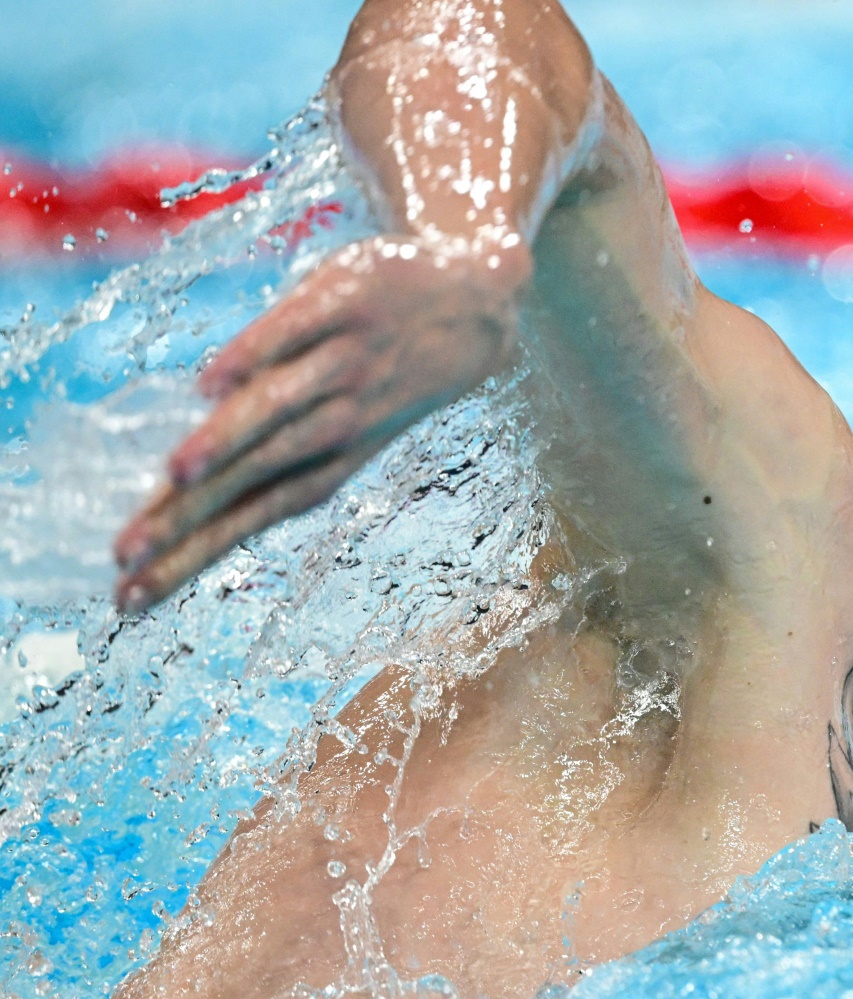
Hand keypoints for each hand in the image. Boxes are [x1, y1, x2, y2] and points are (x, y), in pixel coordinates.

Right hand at [113, 235, 530, 611]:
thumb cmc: (382, 369)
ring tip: (175, 474)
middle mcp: (340, 421)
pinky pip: (298, 331)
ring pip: (281, 410)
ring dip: (228, 441)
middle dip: (190, 518)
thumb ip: (268, 447)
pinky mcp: (348, 302)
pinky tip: (212, 383)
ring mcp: (346, 363)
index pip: (253, 514)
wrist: (479, 302)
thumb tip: (177, 486)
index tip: (130, 594)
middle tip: (125, 557)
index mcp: (332, 459)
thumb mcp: (338, 419)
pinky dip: (258, 354)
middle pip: (256, 476)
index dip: (195, 554)